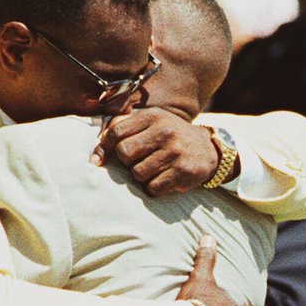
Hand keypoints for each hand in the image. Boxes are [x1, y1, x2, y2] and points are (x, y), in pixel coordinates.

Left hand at [95, 109, 219, 194]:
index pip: (116, 131)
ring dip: (142, 177)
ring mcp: (174, 152)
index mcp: (152, 117)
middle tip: (139, 162)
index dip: (103, 148)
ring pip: (137, 173)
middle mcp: (164, 131)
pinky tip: (164, 180)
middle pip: (125, 154)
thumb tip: (97, 150)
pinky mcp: (182, 171)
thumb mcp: (151, 123)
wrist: (208, 150)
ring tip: (154, 170)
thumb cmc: (170, 138)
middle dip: (127, 163)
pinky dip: (154, 188)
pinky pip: (153, 188)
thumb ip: (124, 127)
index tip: (99, 160)